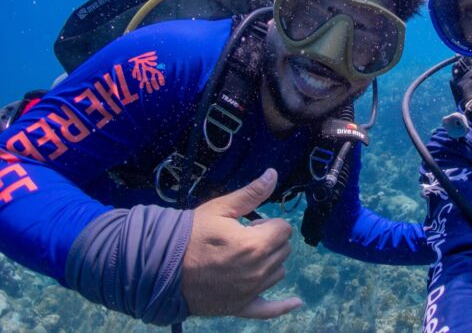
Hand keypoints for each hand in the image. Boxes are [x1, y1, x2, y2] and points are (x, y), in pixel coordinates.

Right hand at [181, 168, 302, 318]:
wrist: (162, 266)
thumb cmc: (192, 233)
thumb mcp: (221, 208)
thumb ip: (251, 194)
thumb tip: (273, 174)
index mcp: (255, 245)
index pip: (284, 229)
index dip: (268, 223)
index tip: (250, 224)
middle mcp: (257, 271)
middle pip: (283, 249)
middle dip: (269, 240)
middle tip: (243, 238)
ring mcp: (250, 292)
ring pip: (278, 272)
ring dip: (269, 262)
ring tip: (243, 256)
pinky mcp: (240, 307)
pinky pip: (268, 310)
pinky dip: (282, 306)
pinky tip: (296, 302)